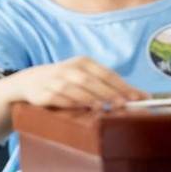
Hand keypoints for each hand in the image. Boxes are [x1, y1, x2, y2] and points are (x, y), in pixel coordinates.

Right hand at [11, 56, 145, 109]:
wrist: (30, 81)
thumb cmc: (65, 80)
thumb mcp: (84, 76)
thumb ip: (108, 86)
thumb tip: (140, 96)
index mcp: (83, 62)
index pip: (106, 73)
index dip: (122, 85)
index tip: (137, 97)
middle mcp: (69, 68)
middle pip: (92, 80)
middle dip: (108, 92)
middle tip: (123, 104)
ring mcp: (55, 80)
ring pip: (75, 88)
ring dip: (89, 98)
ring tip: (103, 107)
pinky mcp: (43, 93)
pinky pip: (58, 97)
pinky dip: (71, 103)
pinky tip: (81, 109)